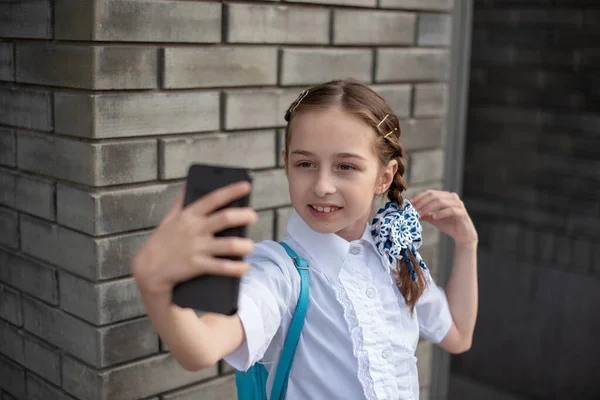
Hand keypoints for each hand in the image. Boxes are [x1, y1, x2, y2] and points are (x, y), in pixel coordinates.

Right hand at [132, 181, 257, 295]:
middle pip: (225, 218)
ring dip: (245, 245)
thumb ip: (180, 203)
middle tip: (253, 216)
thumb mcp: (169, 219)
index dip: (231, 191)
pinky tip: (245, 267)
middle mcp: (194, 229)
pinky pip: (222, 267)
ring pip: (229, 245)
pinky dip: (237, 268)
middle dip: (244, 216)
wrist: (147, 270)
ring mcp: (196, 248)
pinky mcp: (196, 266)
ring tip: (250, 246)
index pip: (213, 199)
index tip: (246, 185)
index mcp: (189, 215)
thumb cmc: (161, 243)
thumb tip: (187, 185)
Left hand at [409, 190, 477, 246]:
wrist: (463, 236)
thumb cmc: (449, 225)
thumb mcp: (433, 218)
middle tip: (412, 210)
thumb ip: (424, 214)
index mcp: (445, 196)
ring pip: (440, 201)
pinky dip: (441, 213)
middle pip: (433, 195)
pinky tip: (434, 218)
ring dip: (428, 208)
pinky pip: (450, 210)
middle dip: (421, 203)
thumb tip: (411, 212)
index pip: (429, 192)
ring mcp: (458, 204)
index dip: (418, 197)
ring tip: (420, 214)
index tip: (409, 204)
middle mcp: (452, 197)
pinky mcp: (462, 212)